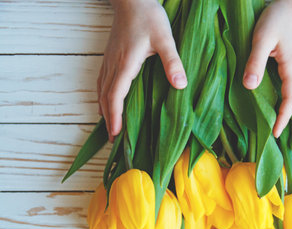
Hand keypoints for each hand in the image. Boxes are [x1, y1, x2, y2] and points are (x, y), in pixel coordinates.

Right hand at [98, 0, 186, 141]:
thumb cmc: (148, 16)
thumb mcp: (165, 38)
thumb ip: (172, 62)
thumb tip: (180, 85)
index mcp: (125, 64)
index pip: (115, 96)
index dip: (115, 117)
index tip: (116, 134)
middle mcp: (113, 65)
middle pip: (105, 97)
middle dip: (109, 120)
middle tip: (113, 139)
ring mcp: (109, 60)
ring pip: (100, 90)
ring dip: (104, 110)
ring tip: (110, 126)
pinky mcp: (110, 56)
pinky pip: (101, 81)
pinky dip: (102, 96)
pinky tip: (107, 101)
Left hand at [243, 0, 291, 137]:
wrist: (291, 6)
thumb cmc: (276, 19)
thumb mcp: (261, 37)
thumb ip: (255, 61)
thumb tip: (250, 86)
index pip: (291, 101)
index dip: (284, 119)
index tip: (276, 135)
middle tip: (287, 141)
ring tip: (283, 131)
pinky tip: (279, 111)